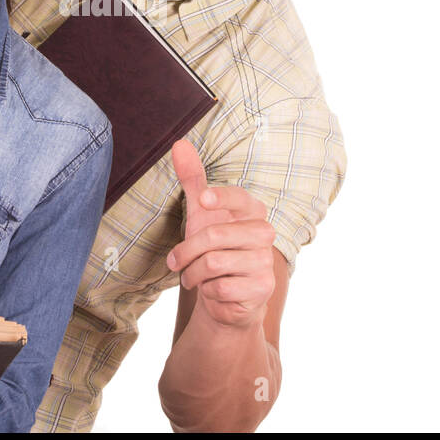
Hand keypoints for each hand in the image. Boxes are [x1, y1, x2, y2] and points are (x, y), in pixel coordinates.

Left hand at [164, 139, 277, 328]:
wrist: (228, 295)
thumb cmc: (214, 247)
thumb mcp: (201, 212)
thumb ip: (193, 178)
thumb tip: (180, 144)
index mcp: (252, 211)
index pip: (240, 198)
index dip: (222, 197)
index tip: (203, 199)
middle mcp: (264, 234)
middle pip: (214, 236)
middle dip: (185, 251)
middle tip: (174, 261)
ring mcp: (265, 262)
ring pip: (213, 264)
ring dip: (192, 274)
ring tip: (192, 276)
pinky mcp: (261, 289)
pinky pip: (221, 288)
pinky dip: (207, 291)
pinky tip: (212, 291)